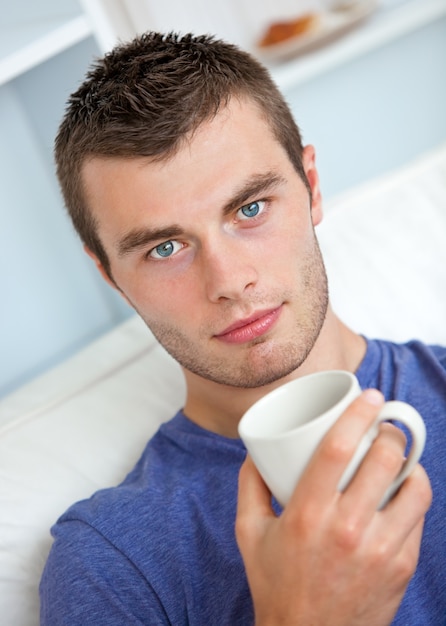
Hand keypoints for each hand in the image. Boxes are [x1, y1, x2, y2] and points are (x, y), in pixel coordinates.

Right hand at [236, 389, 431, 625]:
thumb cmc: (275, 583)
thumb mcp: (248, 532)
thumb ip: (250, 485)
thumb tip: (258, 450)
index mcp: (306, 514)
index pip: (338, 448)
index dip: (358, 414)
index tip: (369, 396)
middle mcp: (347, 529)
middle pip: (383, 459)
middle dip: (390, 431)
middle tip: (384, 426)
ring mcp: (380, 550)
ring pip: (413, 486)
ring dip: (410, 461)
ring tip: (397, 456)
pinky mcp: (401, 566)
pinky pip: (418, 517)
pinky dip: (414, 494)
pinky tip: (402, 489)